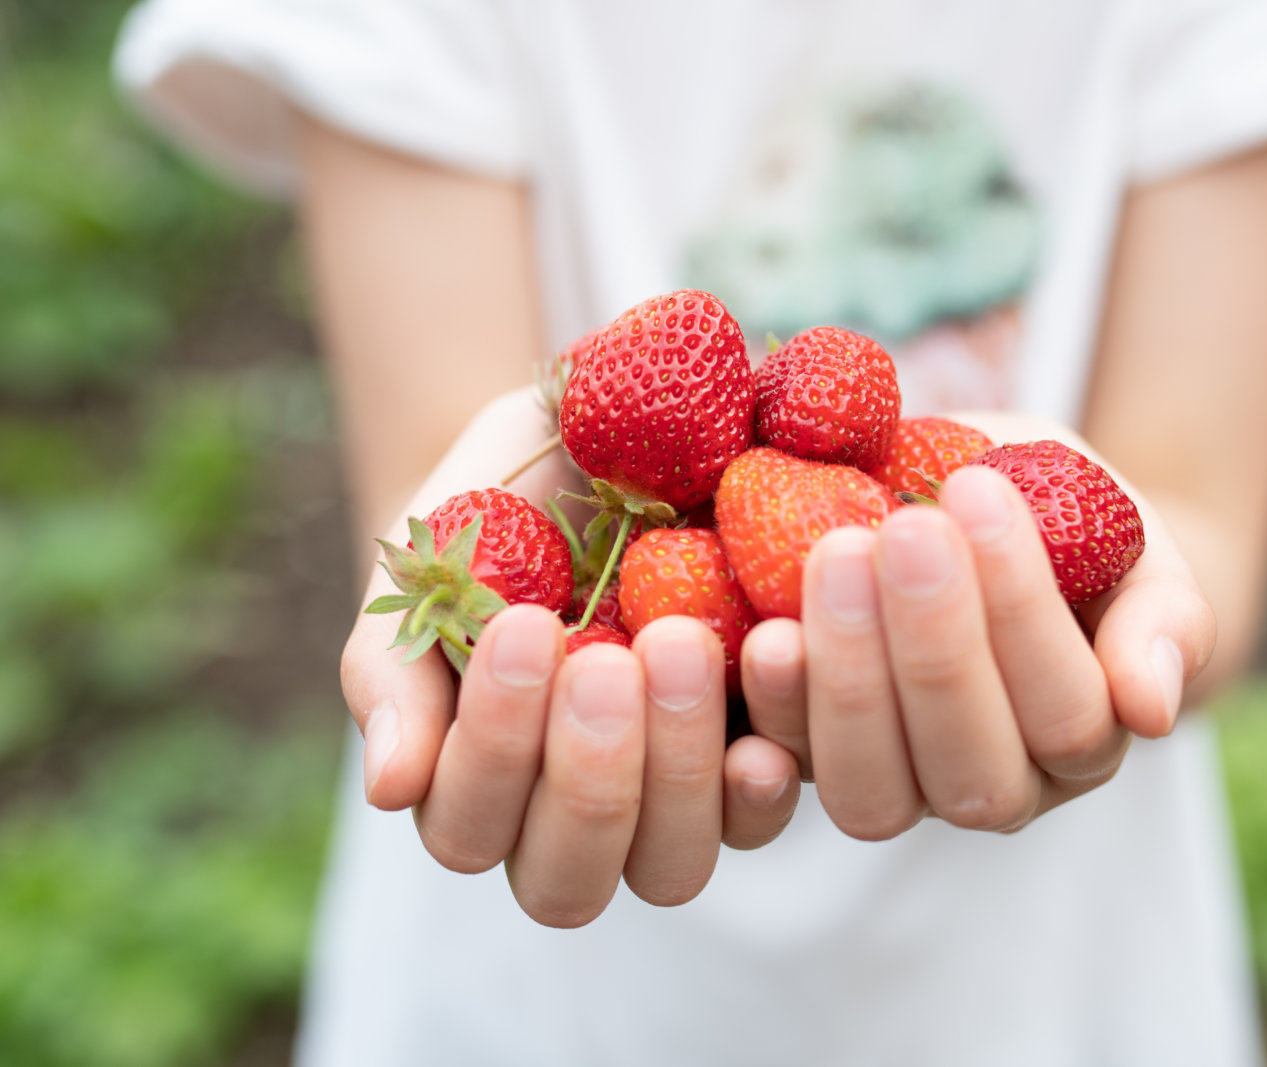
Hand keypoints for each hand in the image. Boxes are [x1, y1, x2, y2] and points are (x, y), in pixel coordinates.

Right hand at [340, 388, 801, 925]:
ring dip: (679, 767)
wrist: (591, 449)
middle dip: (588, 778)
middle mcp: (571, 825)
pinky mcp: (760, 760)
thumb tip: (391, 789)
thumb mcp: (428, 576)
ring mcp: (672, 806)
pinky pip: (774, 802)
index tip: (524, 626)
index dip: (495, 748)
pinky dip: (775, 747)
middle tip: (605, 662)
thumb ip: (395, 677)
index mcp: (475, 794)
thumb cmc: (490, 522)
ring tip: (682, 642)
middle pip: (572, 880)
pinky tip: (772, 663)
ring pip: (674, 863)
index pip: (471, 828)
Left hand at [737, 411, 1216, 837]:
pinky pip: (790, 768)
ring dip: (850, 683)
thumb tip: (1152, 708)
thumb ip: (1161, 618)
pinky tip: (764, 633)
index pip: (1067, 711)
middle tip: (903, 529)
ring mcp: (902, 786)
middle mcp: (998, 788)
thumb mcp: (1128, 541)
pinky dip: (773, 709)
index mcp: (1086, 741)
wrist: (977, 510)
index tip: (980, 491)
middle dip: (936, 647)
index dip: (1023, 611)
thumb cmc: (1065, 523)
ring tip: (833, 558)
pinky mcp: (813, 762)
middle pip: (971, 768)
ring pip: (874, 792)